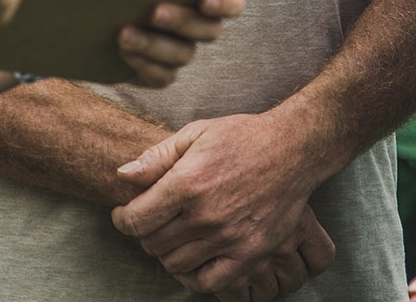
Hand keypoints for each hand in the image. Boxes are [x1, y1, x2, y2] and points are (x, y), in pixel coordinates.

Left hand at [111, 113, 323, 292]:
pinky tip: (193, 260)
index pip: (137, 219)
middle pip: (153, 243)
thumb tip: (122, 175)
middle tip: (150, 223)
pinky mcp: (251, 253)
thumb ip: (157, 156)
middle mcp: (206, 214)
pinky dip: (194, 277)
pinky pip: (210, 282)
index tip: (124, 214)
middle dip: (144, 234)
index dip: (122, 220)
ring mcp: (230, 237)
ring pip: (176, 264)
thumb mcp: (196, 133)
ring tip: (171, 238)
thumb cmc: (242, 137)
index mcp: (188, 182)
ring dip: (166, 253)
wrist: (293, 150)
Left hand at [116, 0, 246, 88]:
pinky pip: (161, 77)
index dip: (224, 3)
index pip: (233, 3)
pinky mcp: (159, 72)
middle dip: (182, 22)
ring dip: (154, 45)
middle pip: (208, 31)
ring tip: (124, 34)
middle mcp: (201, 25)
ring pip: (183, 55)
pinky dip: (143, 65)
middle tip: (155, 11)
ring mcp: (181, 51)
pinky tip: (122, 51)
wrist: (98, 3)